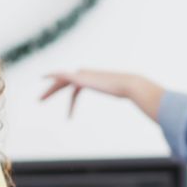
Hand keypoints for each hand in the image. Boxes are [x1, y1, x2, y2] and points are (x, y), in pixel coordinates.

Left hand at [41, 70, 163, 120]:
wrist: (132, 85)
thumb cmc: (132, 93)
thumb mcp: (128, 99)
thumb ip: (134, 100)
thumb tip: (147, 107)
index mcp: (95, 79)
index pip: (77, 88)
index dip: (70, 99)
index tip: (68, 111)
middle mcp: (88, 74)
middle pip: (65, 82)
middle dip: (53, 91)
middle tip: (41, 100)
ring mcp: (84, 75)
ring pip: (61, 81)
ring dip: (50, 90)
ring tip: (40, 100)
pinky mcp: (81, 78)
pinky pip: (62, 77)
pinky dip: (53, 78)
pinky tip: (44, 81)